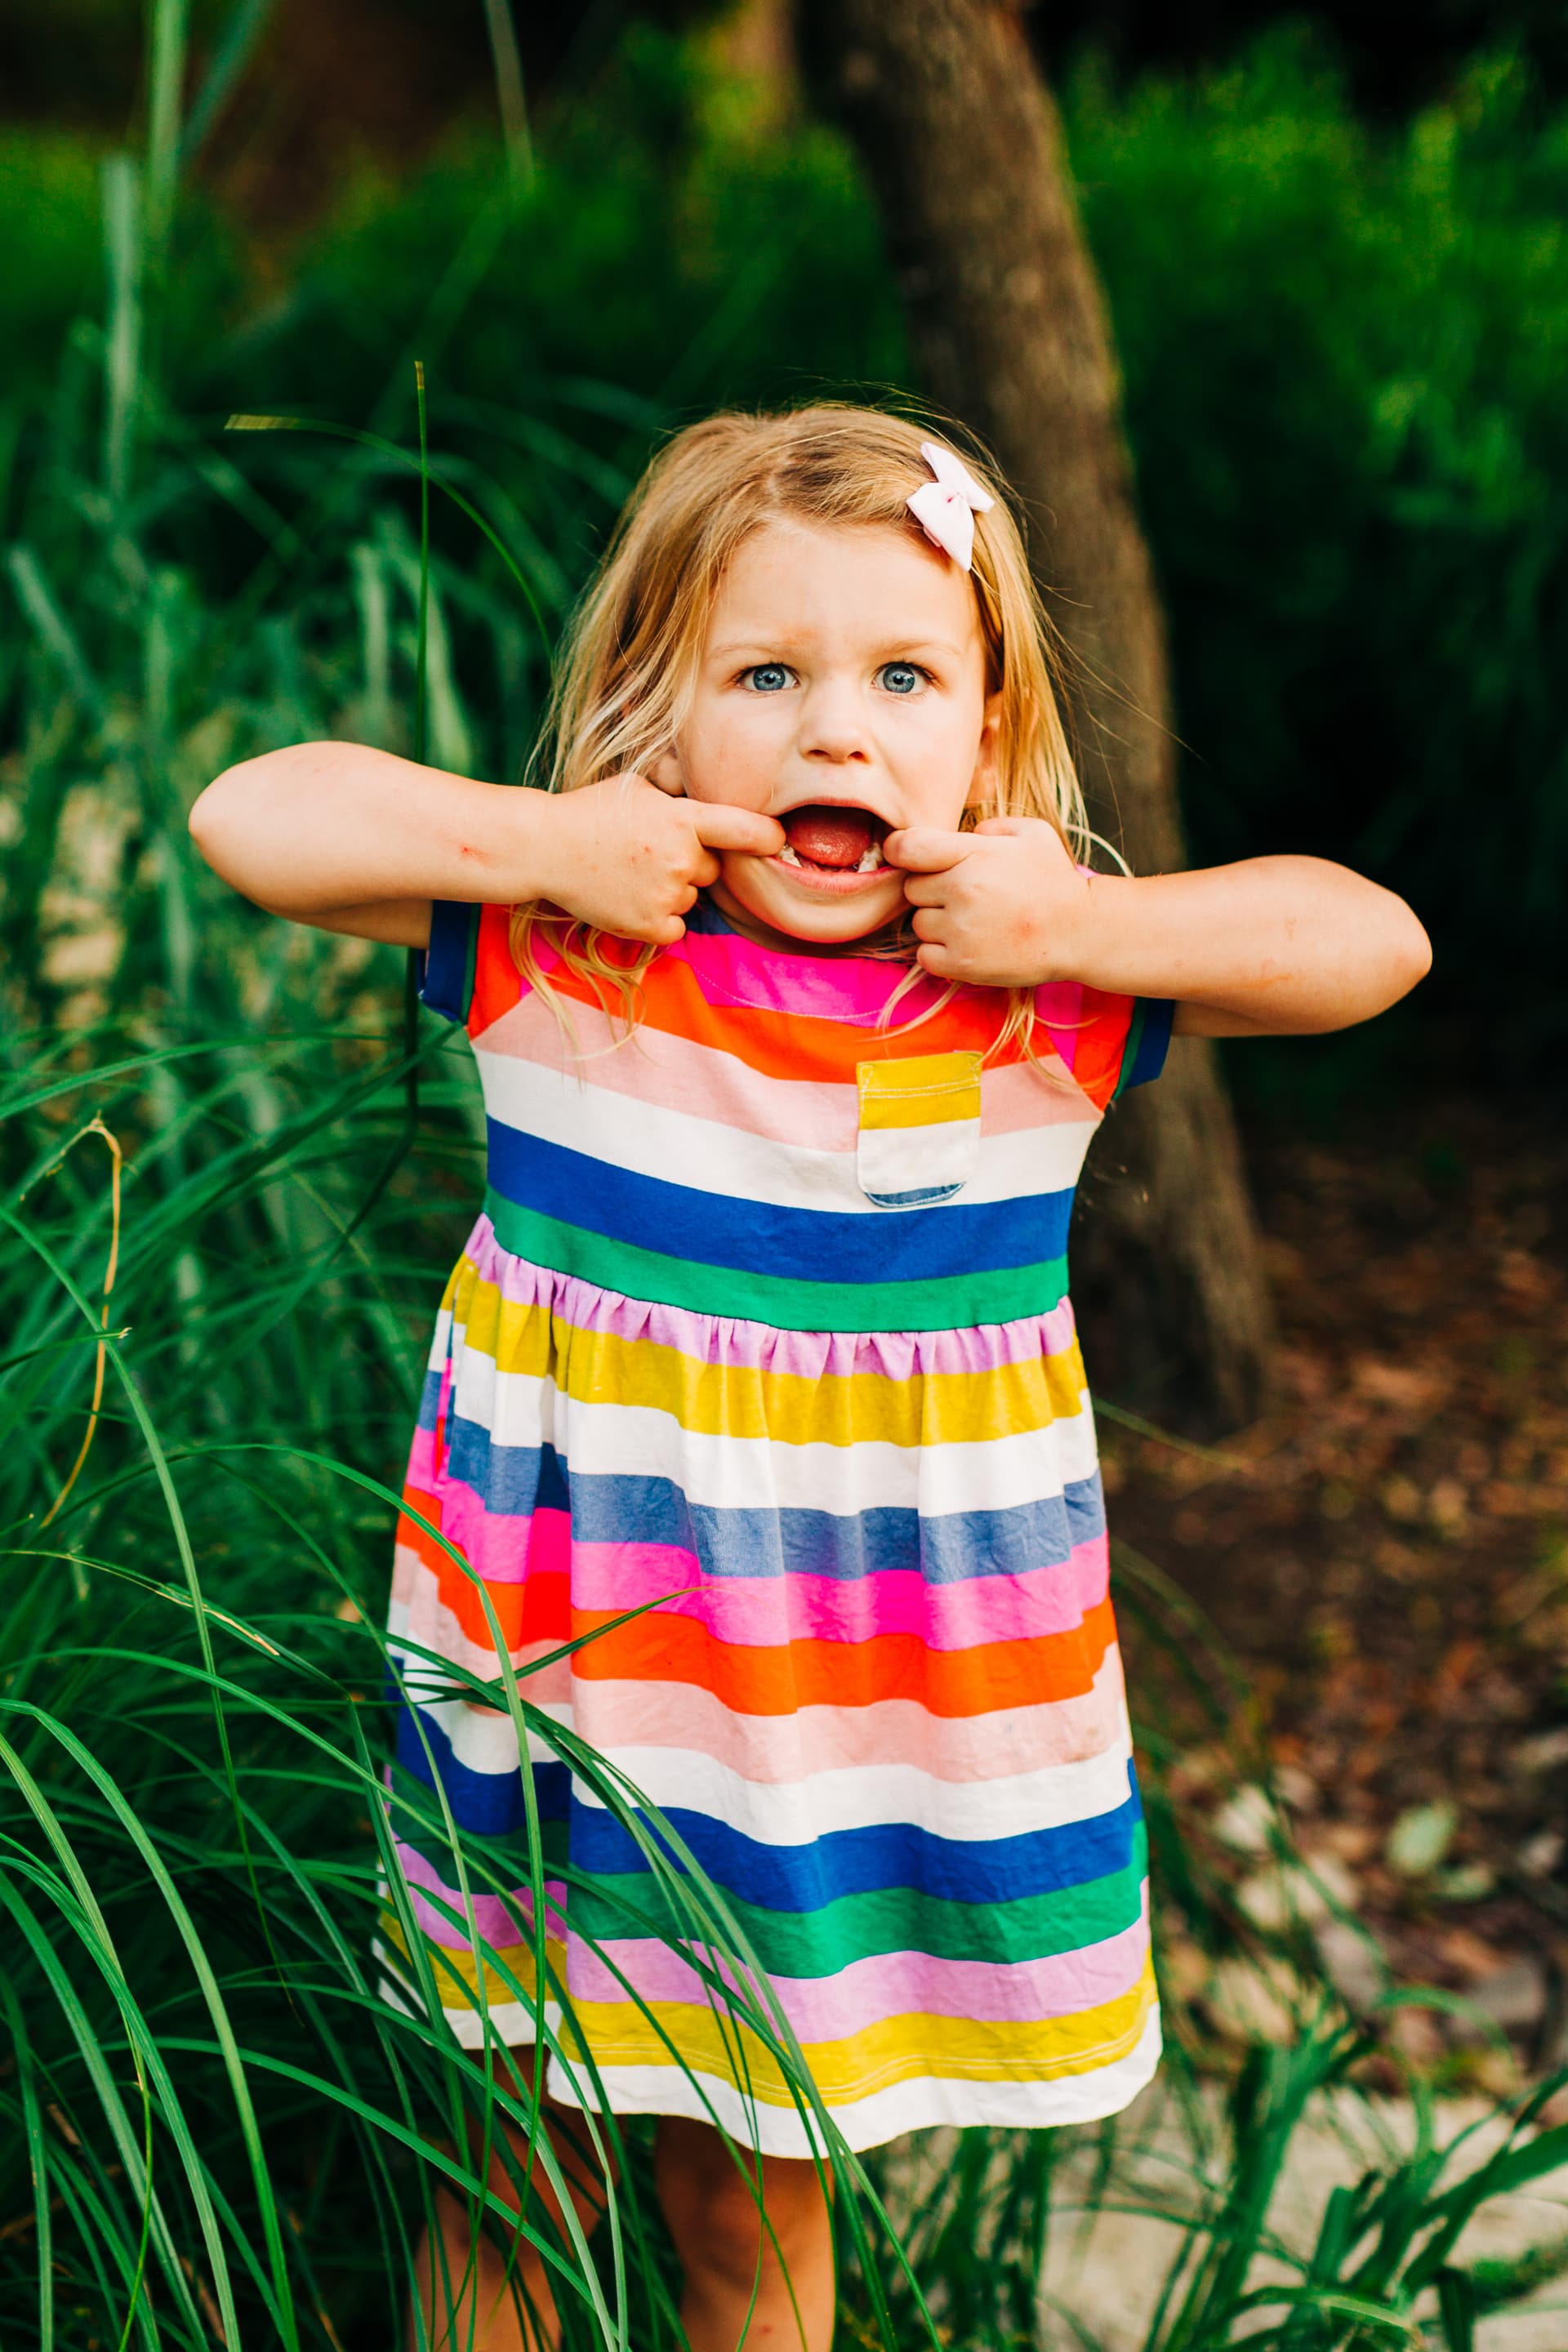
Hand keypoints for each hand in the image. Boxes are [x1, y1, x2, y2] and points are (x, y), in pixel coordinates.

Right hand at [530, 774, 783, 944]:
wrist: (545, 848)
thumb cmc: (591, 811)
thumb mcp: (639, 787)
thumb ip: (679, 796)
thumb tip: (714, 791)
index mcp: (683, 820)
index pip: (744, 830)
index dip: (767, 837)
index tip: (779, 840)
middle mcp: (681, 859)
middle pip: (712, 870)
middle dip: (692, 864)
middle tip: (650, 855)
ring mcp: (666, 896)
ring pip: (690, 899)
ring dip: (671, 891)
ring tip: (630, 875)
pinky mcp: (650, 927)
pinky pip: (675, 928)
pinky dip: (659, 920)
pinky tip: (629, 899)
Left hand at [884, 815, 1094, 985]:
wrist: (1080, 932)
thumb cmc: (1054, 881)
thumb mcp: (1032, 833)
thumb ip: (990, 826)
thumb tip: (963, 836)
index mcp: (973, 854)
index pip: (906, 847)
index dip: (900, 850)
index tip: (908, 856)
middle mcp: (961, 890)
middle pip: (912, 888)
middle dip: (931, 889)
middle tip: (965, 895)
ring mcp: (960, 930)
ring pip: (918, 923)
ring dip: (936, 922)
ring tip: (972, 921)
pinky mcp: (962, 964)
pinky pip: (924, 955)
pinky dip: (938, 952)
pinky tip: (966, 944)